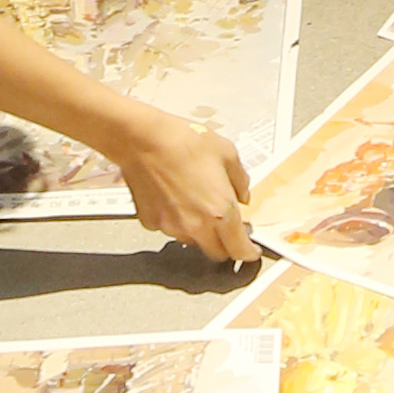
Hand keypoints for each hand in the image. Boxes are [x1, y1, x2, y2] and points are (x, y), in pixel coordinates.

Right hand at [116, 114, 259, 266]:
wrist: (143, 139)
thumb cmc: (182, 141)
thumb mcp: (226, 152)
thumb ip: (240, 179)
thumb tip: (242, 193)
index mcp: (221, 211)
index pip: (239, 249)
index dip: (248, 253)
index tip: (250, 251)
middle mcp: (196, 225)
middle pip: (216, 253)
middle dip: (225, 245)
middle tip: (226, 227)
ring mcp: (172, 227)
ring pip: (192, 241)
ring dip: (199, 231)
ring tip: (195, 202)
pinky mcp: (152, 222)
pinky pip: (170, 229)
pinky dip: (176, 220)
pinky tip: (174, 197)